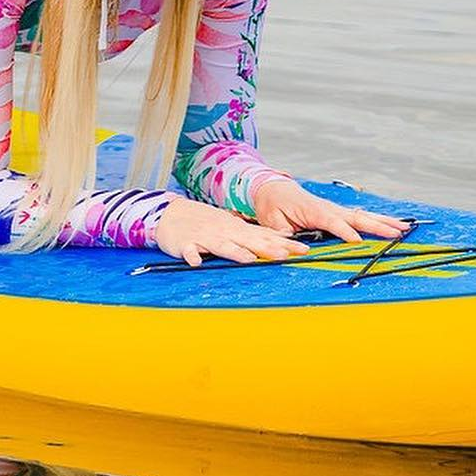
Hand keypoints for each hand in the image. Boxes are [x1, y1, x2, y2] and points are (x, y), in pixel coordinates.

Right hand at [154, 196, 311, 268]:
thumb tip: (284, 237)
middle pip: (249, 241)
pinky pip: (189, 251)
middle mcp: (224, 232)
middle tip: (286, 256)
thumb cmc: (204, 222)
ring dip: (235, 252)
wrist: (170, 213)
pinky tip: (197, 263)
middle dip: (267, 248)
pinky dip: (193, 256)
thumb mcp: (233, 225)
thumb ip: (256, 233)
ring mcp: (205, 237)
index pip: (265, 236)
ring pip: (222, 246)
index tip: (304, 250)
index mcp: (237, 229)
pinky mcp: (185, 244)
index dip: (285, 243)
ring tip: (249, 260)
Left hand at [252, 178, 412, 243]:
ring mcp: (335, 209)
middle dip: (376, 225)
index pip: (332, 222)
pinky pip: (360, 217)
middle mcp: (329, 208)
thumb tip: (291, 244)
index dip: (345, 232)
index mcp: (313, 211)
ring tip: (404, 228)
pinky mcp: (338, 212)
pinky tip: (393, 226)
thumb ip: (282, 232)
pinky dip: (377, 220)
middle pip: (356, 218)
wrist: (273, 188)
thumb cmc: (273, 204)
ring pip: (363, 216)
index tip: (358, 242)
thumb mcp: (272, 219)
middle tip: (396, 232)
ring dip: (383, 222)